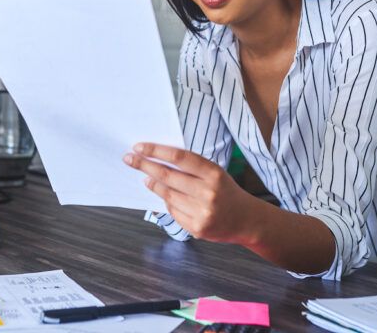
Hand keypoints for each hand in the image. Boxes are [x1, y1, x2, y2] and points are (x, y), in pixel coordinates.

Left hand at [123, 143, 255, 243]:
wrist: (247, 220)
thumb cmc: (227, 191)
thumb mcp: (215, 173)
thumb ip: (192, 167)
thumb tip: (158, 159)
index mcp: (214, 173)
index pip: (179, 158)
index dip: (156, 151)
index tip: (139, 147)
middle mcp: (208, 192)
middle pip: (168, 176)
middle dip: (145, 165)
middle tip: (129, 159)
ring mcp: (202, 212)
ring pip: (167, 195)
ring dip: (153, 184)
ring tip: (145, 177)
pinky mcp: (197, 228)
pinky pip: (173, 212)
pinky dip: (166, 202)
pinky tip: (164, 195)